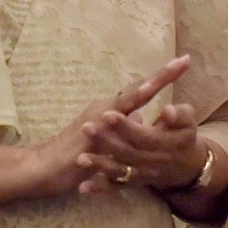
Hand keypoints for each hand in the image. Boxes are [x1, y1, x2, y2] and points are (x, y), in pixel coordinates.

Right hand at [29, 57, 191, 198]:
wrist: (42, 167)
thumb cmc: (76, 150)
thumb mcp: (106, 135)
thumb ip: (124, 125)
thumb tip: (140, 116)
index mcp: (111, 109)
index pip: (141, 90)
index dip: (162, 77)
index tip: (184, 61)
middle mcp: (105, 110)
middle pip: (137, 90)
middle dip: (161, 77)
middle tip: (184, 61)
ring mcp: (96, 122)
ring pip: (124, 104)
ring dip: (143, 91)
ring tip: (162, 78)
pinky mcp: (89, 138)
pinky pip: (107, 129)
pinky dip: (120, 121)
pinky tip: (134, 116)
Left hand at [75, 66, 209, 194]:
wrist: (187, 166)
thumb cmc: (184, 137)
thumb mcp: (188, 122)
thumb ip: (180, 115)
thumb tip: (167, 111)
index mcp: (166, 144)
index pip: (143, 136)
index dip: (126, 127)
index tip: (108, 115)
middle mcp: (152, 162)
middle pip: (127, 153)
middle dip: (105, 141)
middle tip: (86, 127)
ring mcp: (141, 174)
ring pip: (119, 171)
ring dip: (99, 166)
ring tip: (81, 158)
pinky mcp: (133, 183)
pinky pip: (116, 187)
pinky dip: (99, 188)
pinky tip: (82, 187)